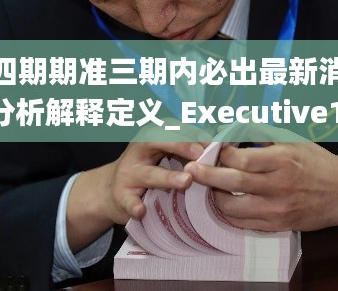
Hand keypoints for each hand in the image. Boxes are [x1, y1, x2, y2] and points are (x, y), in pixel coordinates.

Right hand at [67, 119, 210, 251]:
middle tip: (200, 154)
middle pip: (157, 141)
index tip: (214, 143)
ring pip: (149, 174)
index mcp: (152, 136)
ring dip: (168, 177)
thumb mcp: (166, 153)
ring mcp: (129, 173)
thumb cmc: (149, 169)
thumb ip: (190, 149)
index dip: (193, 133)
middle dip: (180, 145)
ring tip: (186, 181)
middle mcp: (139, 150)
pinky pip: (127, 200)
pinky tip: (141, 210)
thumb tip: (227, 146)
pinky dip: (133, 205)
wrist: (111, 190)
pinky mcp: (120, 196)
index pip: (173, 128)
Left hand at [184, 124, 337, 231]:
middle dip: (206, 174)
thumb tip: (235, 123)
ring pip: (233, 208)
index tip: (211, 147)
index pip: (242, 158)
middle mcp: (279, 186)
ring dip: (215, 196)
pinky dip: (228, 214)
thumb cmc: (318, 163)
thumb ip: (264, 133)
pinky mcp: (278, 226)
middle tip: (190, 167)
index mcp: (283, 161)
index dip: (221, 153)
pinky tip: (224, 202)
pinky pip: (243, 224)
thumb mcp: (295, 141)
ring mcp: (278, 210)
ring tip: (209, 186)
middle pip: (232, 183)